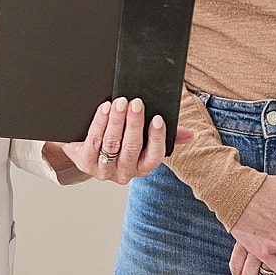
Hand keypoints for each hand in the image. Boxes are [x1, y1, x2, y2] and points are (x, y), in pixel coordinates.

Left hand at [50, 96, 190, 184]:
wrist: (86, 149)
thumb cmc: (122, 141)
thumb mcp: (144, 140)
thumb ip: (166, 136)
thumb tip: (189, 134)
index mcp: (143, 166)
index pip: (155, 156)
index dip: (157, 138)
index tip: (157, 118)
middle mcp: (125, 172)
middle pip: (132, 147)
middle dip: (134, 123)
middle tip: (136, 103)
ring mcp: (104, 169)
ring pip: (113, 143)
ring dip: (117, 120)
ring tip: (120, 102)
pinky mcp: (86, 162)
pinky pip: (94, 140)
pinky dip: (100, 122)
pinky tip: (105, 108)